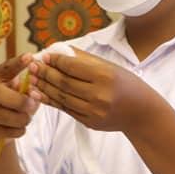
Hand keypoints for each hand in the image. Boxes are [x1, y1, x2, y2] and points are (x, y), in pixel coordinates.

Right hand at [0, 53, 42, 143]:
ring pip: (6, 116)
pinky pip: (7, 131)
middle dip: (19, 101)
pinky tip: (19, 127)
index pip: (7, 68)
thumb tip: (35, 93)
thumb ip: (28, 90)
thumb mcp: (21, 93)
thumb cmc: (13, 105)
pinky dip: (19, 131)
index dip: (18, 63)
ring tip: (26, 118)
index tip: (30, 57)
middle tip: (33, 105)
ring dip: (23, 119)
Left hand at [32, 48, 167, 133]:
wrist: (142, 112)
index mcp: (105, 76)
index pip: (72, 67)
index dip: (55, 61)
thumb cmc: (127, 84)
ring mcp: (93, 111)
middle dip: (45, 73)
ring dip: (44, 87)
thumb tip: (59, 51)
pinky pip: (65, 110)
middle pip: (64, 83)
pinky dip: (51, 101)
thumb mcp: (110, 67)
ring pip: (61, 97)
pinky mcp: (89, 122)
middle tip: (32, 65)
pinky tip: (40, 93)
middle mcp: (99, 95)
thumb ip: (84, 59)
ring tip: (32, 78)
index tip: (44, 55)